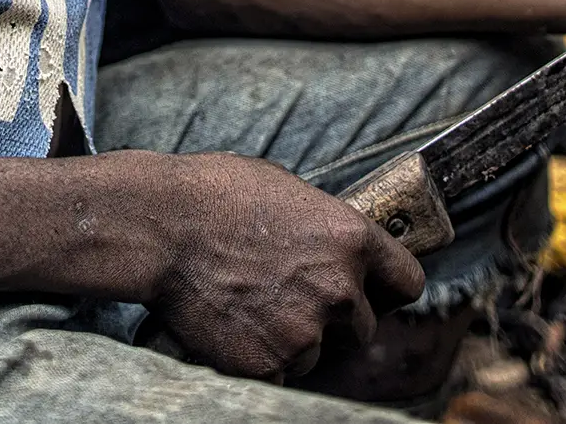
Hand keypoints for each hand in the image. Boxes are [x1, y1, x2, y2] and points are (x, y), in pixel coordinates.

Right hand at [143, 153, 425, 380]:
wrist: (157, 225)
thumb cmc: (213, 195)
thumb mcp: (287, 191)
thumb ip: (326, 228)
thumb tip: (339, 248)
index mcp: (352, 238)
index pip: (408, 282)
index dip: (385, 288)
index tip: (370, 291)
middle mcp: (340, 289)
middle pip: (361, 326)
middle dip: (331, 318)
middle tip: (288, 298)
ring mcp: (305, 331)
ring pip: (316, 353)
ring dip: (291, 339)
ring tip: (247, 305)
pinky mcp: (269, 364)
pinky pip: (278, 374)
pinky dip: (258, 359)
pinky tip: (231, 326)